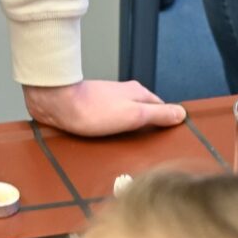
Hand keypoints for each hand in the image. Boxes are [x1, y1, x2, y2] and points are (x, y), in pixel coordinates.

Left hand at [24, 80, 185, 139]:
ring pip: (127, 114)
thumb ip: (158, 114)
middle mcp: (124, 93)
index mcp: (138, 93)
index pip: (161, 107)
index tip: (170, 136)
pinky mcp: (92, 107)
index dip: (166, 121)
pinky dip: (115, 129)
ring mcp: (107, 99)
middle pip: (144, 110)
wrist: (57, 104)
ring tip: (132, 145)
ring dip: (130, 128)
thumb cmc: (93, 110)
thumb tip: (181, 114)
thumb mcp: (134, 115)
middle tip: (152, 145)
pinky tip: (111, 139)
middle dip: (148, 125)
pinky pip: (110, 119)